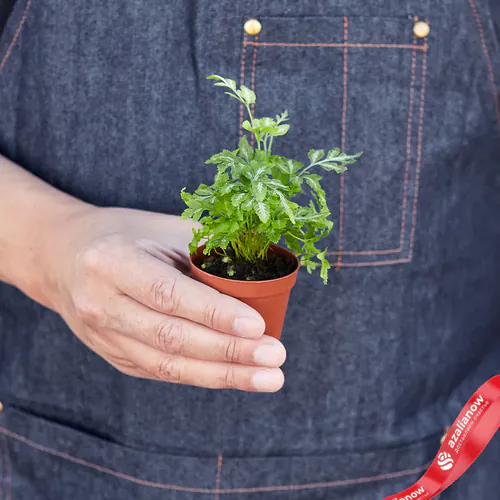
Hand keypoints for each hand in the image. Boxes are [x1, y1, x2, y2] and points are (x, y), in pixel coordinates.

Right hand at [42, 206, 285, 391]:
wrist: (64, 257)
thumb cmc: (124, 235)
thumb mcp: (162, 228)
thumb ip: (208, 248)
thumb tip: (264, 273)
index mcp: (111, 262)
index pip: (168, 294)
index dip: (214, 313)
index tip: (259, 327)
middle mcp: (101, 305)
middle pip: (171, 338)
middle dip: (229, 352)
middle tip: (275, 357)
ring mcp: (104, 337)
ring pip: (168, 365)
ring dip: (223, 375)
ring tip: (268, 378)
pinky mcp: (114, 356)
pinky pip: (163, 372)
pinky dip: (204, 375)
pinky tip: (237, 376)